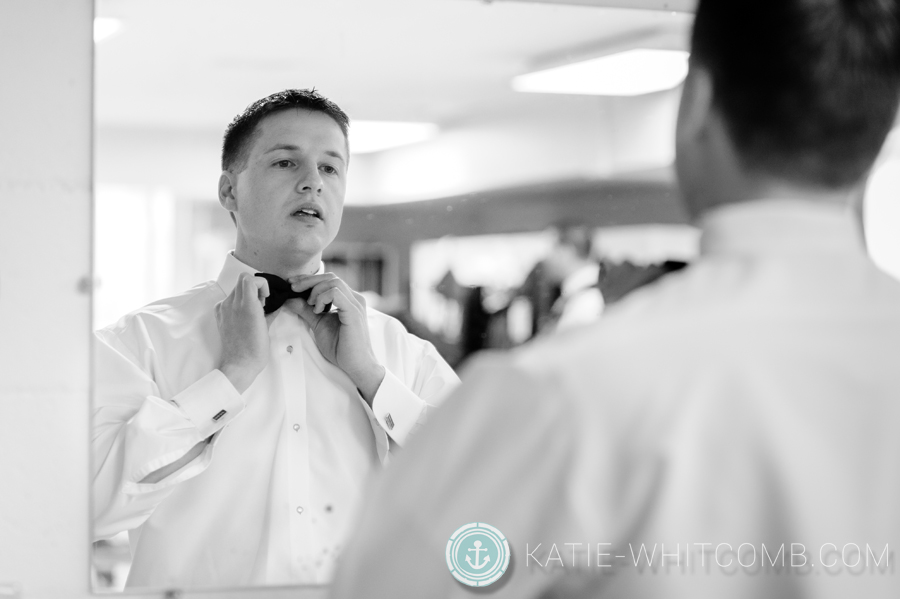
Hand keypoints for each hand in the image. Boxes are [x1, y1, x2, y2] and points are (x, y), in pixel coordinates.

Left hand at [216, 272, 271, 392]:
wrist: (239, 364)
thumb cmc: (256, 349)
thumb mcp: (267, 328)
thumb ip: (271, 312)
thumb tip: (276, 305)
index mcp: (247, 306)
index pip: (249, 278)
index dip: (261, 283)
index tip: (265, 296)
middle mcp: (232, 304)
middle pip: (242, 281)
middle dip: (255, 287)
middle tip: (261, 302)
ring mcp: (224, 309)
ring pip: (235, 289)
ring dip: (246, 294)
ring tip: (253, 310)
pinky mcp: (219, 315)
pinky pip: (228, 300)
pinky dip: (236, 302)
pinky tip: (243, 315)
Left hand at [285, 273, 384, 402]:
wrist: (355, 365)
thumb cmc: (341, 347)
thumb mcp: (318, 325)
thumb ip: (306, 311)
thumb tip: (290, 299)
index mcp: (348, 299)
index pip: (328, 280)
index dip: (309, 279)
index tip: (292, 283)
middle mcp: (354, 297)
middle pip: (330, 277)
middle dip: (308, 280)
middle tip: (293, 287)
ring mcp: (355, 303)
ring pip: (333, 281)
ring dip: (315, 290)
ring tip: (309, 305)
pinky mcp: (353, 312)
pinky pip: (336, 293)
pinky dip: (322, 298)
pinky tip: (317, 310)